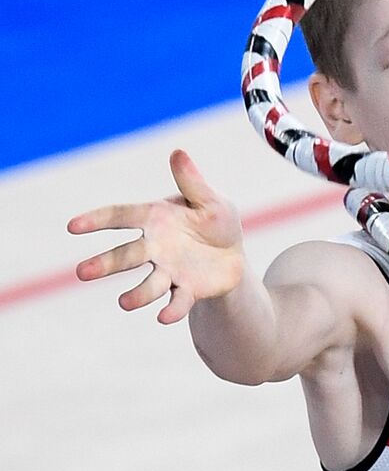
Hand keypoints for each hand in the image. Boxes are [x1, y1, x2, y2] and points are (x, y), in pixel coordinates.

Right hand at [68, 149, 245, 324]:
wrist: (232, 256)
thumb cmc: (215, 222)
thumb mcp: (210, 200)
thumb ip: (192, 182)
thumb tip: (178, 153)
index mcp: (156, 218)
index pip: (121, 216)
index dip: (97, 220)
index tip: (73, 226)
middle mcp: (155, 247)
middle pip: (126, 256)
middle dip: (105, 264)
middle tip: (81, 273)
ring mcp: (169, 271)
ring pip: (149, 284)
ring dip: (137, 294)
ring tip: (124, 304)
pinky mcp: (186, 290)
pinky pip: (178, 301)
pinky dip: (171, 310)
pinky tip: (164, 317)